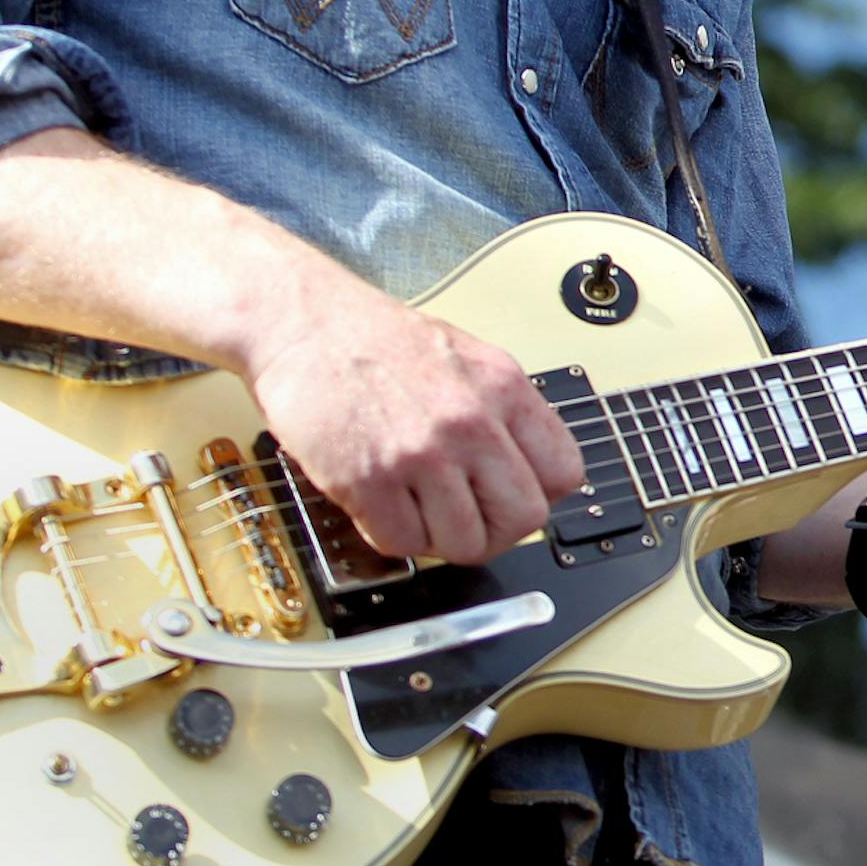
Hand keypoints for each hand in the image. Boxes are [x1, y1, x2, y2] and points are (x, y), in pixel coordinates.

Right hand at [243, 271, 585, 565]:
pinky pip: (404, 544)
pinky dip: (390, 534)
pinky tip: (379, 502)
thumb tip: (527, 473)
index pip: (565, 472)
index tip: (509, 495)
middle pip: (523, 519)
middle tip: (463, 518)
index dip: (536, 493)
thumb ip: (501, 414)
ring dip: (438, 536)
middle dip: (493, 530)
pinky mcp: (370, 479)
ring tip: (413, 504)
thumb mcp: (465, 358)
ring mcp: (422, 452)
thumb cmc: (374, 339)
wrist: (301, 321)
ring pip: (464, 543)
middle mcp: (471, 421)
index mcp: (503, 387)